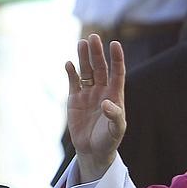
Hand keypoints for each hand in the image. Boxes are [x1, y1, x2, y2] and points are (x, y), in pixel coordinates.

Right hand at [65, 34, 125, 182]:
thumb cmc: (109, 139)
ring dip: (84, 58)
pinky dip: (71, 73)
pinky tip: (69, 64)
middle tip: (94, 37)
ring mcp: (88, 94)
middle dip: (97, 53)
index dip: (117, 58)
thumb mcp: (116, 130)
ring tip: (82, 42)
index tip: (115, 44)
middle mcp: (102, 91)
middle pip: (100, 68)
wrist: (93, 150)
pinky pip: (73, 82)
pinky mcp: (74, 99)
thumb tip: (107, 103)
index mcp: (115, 95)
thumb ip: (115, 116)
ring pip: (86, 71)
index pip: (117, 73)